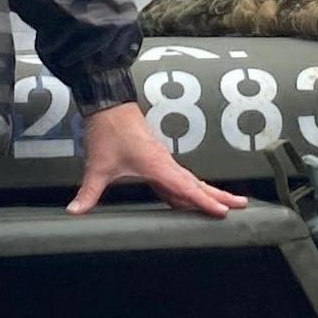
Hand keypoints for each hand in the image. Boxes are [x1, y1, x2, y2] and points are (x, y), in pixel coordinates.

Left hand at [71, 101, 245, 216]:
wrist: (108, 105)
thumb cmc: (107, 131)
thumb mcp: (97, 165)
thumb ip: (89, 192)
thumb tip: (74, 212)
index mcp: (157, 165)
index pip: (185, 188)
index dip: (203, 202)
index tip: (223, 212)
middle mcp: (165, 163)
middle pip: (197, 184)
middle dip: (220, 195)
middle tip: (242, 205)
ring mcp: (163, 160)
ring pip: (191, 180)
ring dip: (209, 191)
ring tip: (228, 202)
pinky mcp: (157, 159)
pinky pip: (179, 178)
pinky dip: (190, 188)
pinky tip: (190, 198)